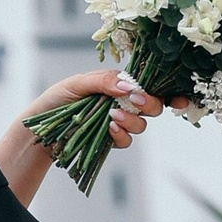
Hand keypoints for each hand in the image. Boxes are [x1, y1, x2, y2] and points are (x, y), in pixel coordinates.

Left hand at [34, 66, 161, 149]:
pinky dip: (122, 135)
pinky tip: (110, 129)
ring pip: (141, 125)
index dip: (169, 92)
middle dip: (150, 104)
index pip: (149, 85)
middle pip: (153, 105)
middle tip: (137, 102)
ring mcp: (118, 122)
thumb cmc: (59, 98)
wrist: (43, 127)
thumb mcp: (79, 83)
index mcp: (119, 83)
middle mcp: (123, 102)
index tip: (178, 99)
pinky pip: (126, 140)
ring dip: (132, 121)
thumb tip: (129, 85)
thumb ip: (104, 81)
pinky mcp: (110, 140)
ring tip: (113, 117)